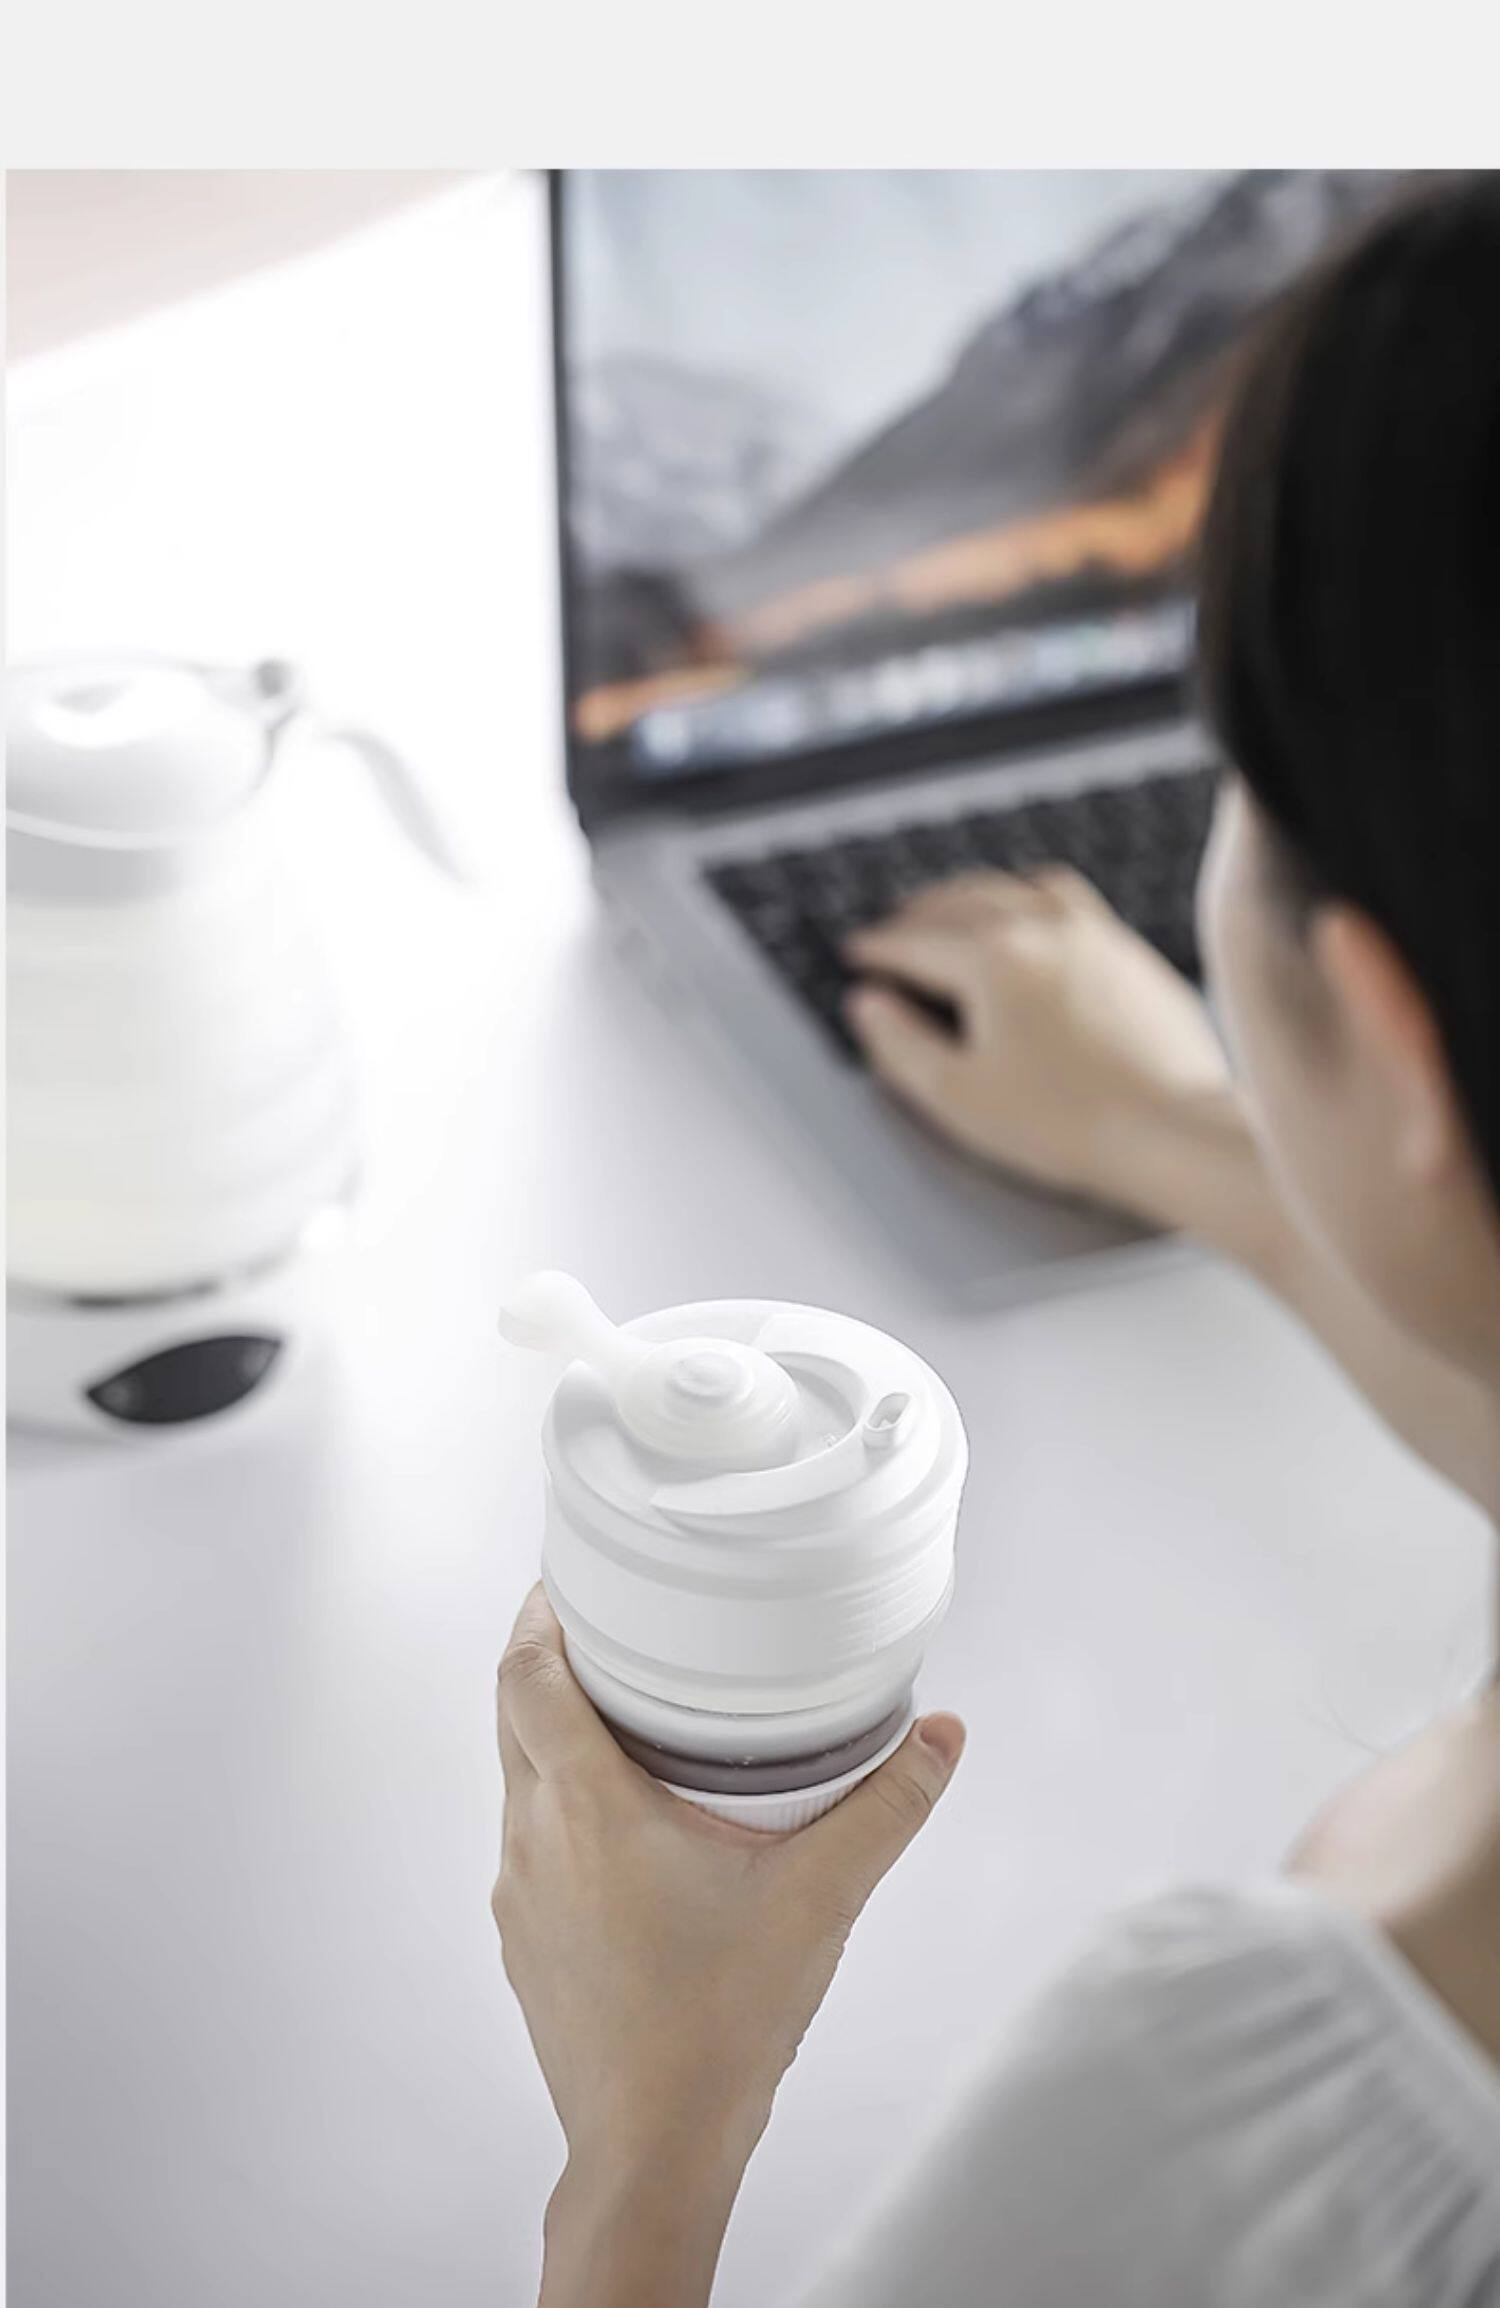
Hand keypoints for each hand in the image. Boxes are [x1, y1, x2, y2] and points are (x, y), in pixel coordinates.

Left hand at [494, 1587, 964, 2307]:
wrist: (654, 2147)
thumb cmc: (722, 2024)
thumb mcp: (822, 1897)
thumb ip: (887, 1804)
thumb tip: (940, 1733)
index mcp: (586, 1808)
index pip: (523, 1677)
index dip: (536, 1618)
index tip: (567, 1582)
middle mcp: (534, 1840)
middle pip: (512, 1717)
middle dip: (546, 1662)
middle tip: (603, 1628)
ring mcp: (520, 1896)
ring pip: (518, 1782)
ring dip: (556, 1737)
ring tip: (626, 1717)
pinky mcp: (526, 1942)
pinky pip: (531, 1843)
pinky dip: (562, 1807)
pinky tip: (628, 1827)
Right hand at [845, 867, 1232, 1214]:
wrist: (1171, 1131)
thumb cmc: (1064, 1122)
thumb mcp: (956, 1094)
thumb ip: (899, 1044)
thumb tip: (869, 1004)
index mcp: (993, 958)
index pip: (916, 943)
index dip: (878, 949)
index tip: (856, 954)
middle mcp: (1044, 928)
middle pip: (965, 900)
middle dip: (921, 912)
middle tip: (895, 929)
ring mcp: (1097, 935)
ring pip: (1023, 887)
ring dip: (980, 893)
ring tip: (960, 910)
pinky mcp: (1135, 956)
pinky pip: (1075, 905)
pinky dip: (1035, 902)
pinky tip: (1035, 926)